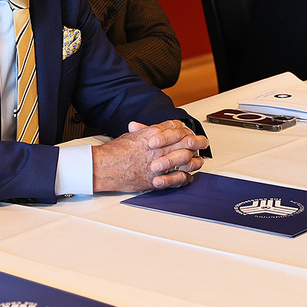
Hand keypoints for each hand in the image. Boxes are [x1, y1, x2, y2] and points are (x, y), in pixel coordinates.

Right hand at [91, 120, 208, 192]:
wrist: (105, 167)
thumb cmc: (115, 152)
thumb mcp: (132, 136)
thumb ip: (146, 131)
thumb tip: (156, 130)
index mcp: (153, 134)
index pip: (176, 128)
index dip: (185, 130)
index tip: (189, 132)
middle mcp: (158, 148)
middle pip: (186, 141)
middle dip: (196, 141)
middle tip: (202, 143)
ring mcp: (159, 163)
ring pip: (186, 159)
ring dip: (193, 159)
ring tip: (197, 159)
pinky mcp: (157, 179)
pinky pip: (178, 178)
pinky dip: (185, 177)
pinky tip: (188, 175)